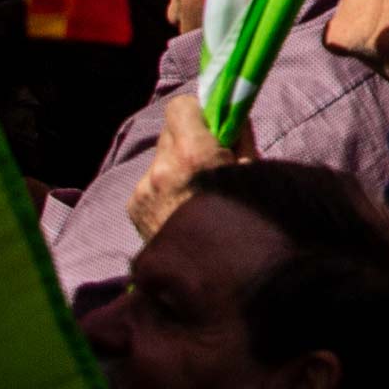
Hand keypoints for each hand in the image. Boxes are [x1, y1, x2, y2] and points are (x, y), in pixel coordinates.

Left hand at [130, 85, 252, 238]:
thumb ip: (240, 140)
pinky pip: (151, 182)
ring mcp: (143, 191)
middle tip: (212, 160)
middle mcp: (161, 170)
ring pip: (161, 158)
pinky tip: (183, 210)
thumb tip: (233, 116)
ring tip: (198, 193)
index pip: (182, 107)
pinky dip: (166, 187)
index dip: (200, 112)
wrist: (211, 281)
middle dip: (190, 138)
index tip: (216, 126)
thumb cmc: (242, 227)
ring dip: (177, 165)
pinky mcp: (134, 208)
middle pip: (170, 130)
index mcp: (193, 157)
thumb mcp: (254, 178)